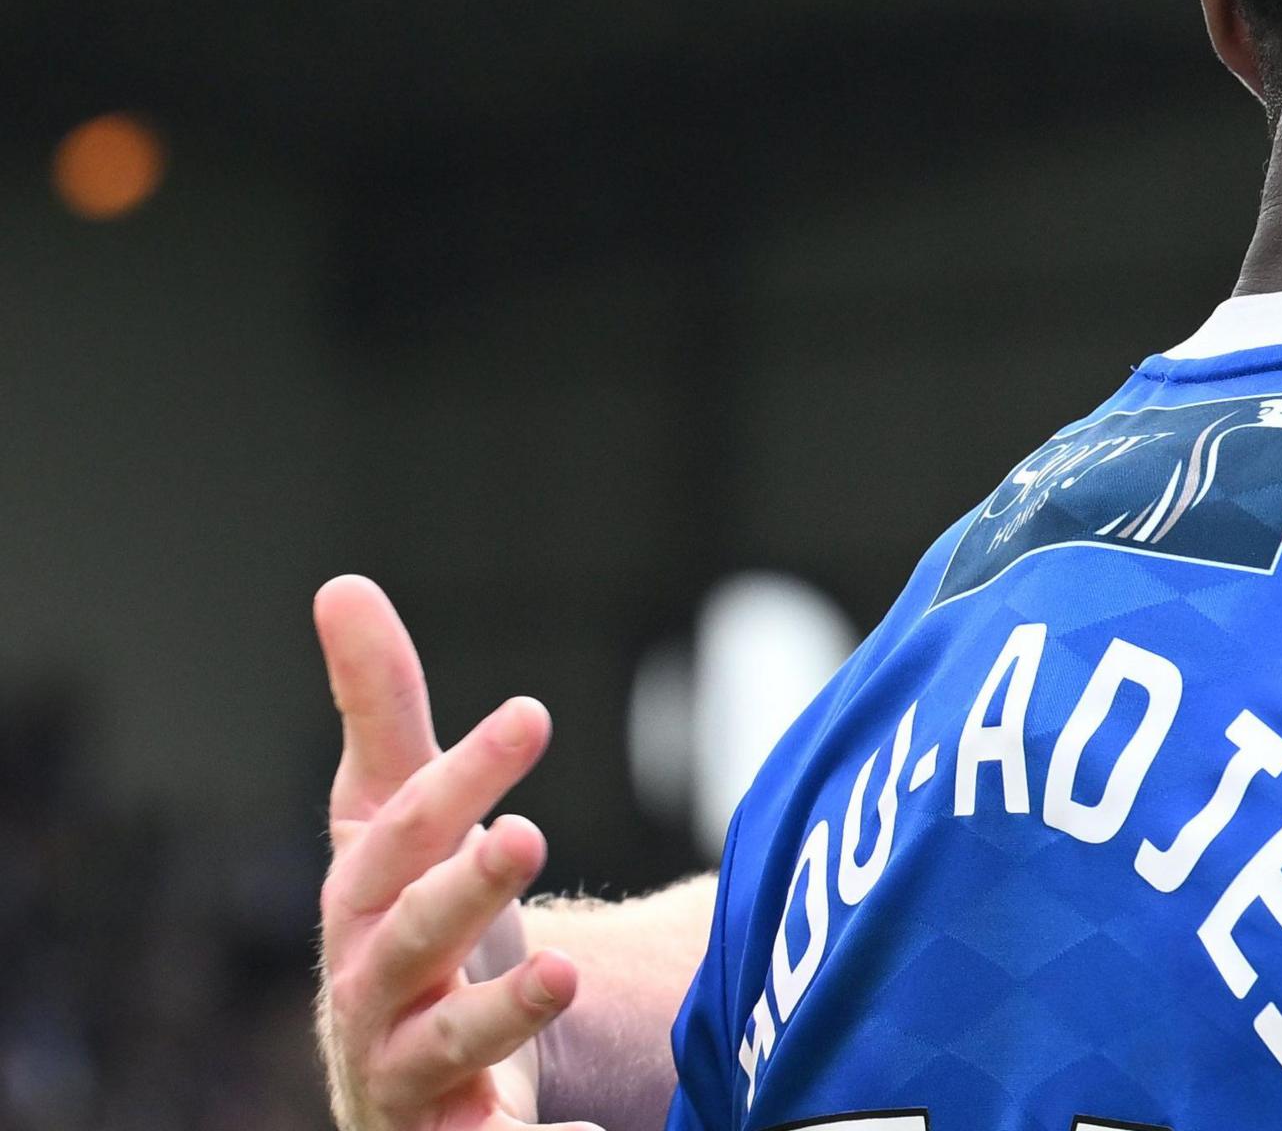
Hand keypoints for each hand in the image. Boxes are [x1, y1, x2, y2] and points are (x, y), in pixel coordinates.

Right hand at [314, 574, 581, 1130]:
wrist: (408, 1068)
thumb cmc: (408, 920)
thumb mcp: (396, 818)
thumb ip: (383, 710)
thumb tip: (341, 586)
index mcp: (361, 901)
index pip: (403, 831)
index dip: (462, 774)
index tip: (532, 714)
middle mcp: (371, 988)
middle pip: (409, 940)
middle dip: (460, 890)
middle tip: (525, 836)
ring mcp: (404, 1072)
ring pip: (440, 1049)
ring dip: (497, 1015)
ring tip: (562, 976)